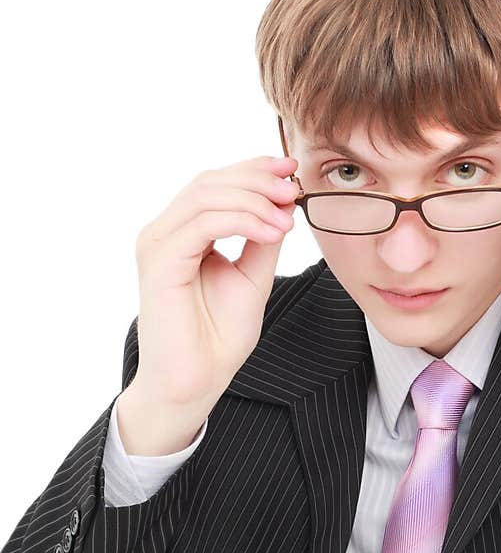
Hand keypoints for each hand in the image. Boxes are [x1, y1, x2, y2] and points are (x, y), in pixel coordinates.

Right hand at [131, 155, 300, 408]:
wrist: (195, 383)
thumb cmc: (218, 336)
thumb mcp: (252, 277)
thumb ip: (262, 239)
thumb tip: (283, 202)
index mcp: (183, 233)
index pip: (214, 183)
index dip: (252, 169)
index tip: (290, 170)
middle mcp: (164, 232)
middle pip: (209, 182)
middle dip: (255, 178)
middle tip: (292, 187)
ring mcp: (157, 245)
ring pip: (205, 196)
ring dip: (253, 200)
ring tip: (287, 215)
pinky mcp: (159, 263)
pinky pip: (202, 225)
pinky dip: (242, 221)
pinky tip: (272, 232)